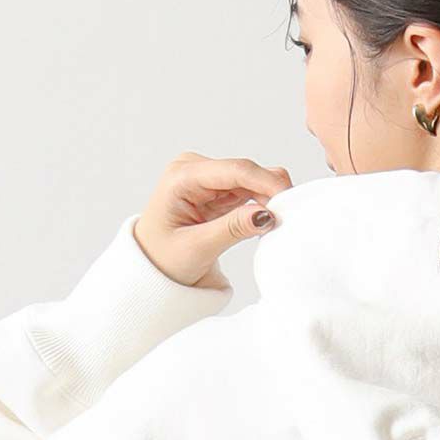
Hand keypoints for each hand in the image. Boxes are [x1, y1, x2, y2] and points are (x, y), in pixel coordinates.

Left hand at [132, 152, 293, 291]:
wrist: (150, 270)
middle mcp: (195, 169)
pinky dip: (261, 204)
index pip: (234, 170)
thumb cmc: (163, 260)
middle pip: (246, 172)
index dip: (266, 182)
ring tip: (273, 226)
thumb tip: (267, 215)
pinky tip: (263, 222)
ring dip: (267, 199)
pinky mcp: (217, 190)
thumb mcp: (197, 248)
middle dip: (270, 192)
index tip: (288, 201)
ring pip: (251, 180)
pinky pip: (249, 190)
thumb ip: (233, 229)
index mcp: (182, 177)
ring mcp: (207, 178)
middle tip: (285, 220)